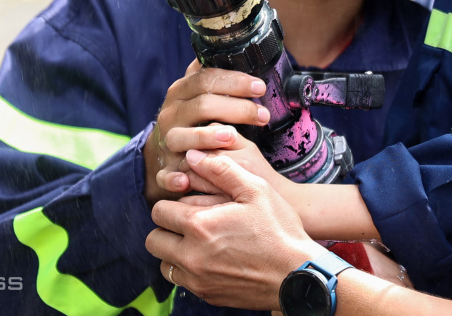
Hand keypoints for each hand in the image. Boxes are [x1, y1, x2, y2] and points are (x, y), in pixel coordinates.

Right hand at [144, 59, 270, 204]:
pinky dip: (174, 178)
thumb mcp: (197, 95)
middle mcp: (171, 114)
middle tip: (262, 115)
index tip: (260, 87)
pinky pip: (165, 175)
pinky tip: (186, 180)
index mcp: (182, 92)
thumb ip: (214, 77)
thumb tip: (239, 51)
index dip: (235, 81)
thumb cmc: (191, 122)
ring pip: (182, 137)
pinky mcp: (163, 169)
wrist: (160, 156)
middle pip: (202, 105)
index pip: (207, 79)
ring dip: (206, 137)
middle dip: (236, 108)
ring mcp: (166, 141)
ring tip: (231, 137)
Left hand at [147, 149, 322, 308]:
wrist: (297, 275)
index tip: (188, 205)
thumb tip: (193, 155)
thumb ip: (221, 169)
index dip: (172, 204)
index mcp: (199, 225)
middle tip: (189, 223)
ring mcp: (197, 280)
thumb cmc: (279, 229)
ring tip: (199, 242)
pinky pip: (182, 282)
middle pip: (154, 240)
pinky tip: (212, 259)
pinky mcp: (206, 295)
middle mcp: (191, 256)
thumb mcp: (256, 190)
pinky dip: (189, 270)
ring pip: (164, 264)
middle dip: (167, 228)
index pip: (159, 212)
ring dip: (175, 251)